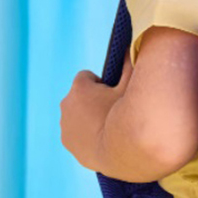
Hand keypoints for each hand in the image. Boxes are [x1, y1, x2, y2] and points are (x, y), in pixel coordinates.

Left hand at [60, 51, 132, 169]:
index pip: (86, 77)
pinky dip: (86, 135)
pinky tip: (103, 140)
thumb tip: (130, 48)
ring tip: (108, 127)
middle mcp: (66, 103)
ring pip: (76, 116)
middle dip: (92, 101)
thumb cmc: (128, 113)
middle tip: (113, 111)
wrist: (124, 149)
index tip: (112, 92)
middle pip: (79, 97)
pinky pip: (75, 134)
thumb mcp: (132, 87)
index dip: (100, 83)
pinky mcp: (68, 142)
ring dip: (87, 118)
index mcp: (80, 87)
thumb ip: (128, 66)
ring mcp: (65, 125)